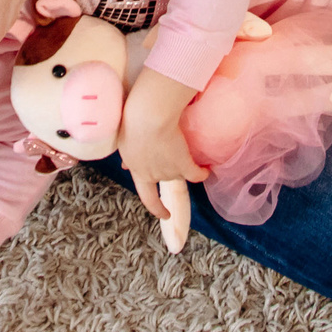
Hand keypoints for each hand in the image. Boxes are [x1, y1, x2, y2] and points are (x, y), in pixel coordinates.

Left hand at [119, 71, 204, 219]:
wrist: (148, 116)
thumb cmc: (132, 122)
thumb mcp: (124, 143)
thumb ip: (129, 157)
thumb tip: (126, 167)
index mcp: (136, 171)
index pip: (147, 196)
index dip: (156, 207)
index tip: (165, 215)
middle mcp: (152, 175)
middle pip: (164, 177)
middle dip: (167, 167)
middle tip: (171, 152)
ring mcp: (168, 172)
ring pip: (179, 173)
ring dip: (184, 166)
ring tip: (188, 154)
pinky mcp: (184, 164)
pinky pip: (197, 175)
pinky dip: (203, 173)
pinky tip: (207, 169)